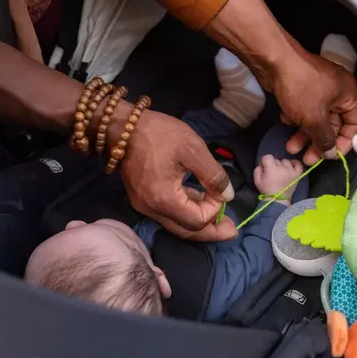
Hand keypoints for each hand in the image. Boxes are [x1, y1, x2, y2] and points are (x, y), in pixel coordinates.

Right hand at [117, 110, 237, 241]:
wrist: (124, 126)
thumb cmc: (159, 134)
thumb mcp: (193, 149)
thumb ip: (213, 176)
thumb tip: (228, 196)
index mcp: (164, 199)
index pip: (197, 220)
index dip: (214, 210)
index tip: (221, 192)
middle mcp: (152, 209)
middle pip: (186, 231)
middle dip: (210, 231)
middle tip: (232, 230)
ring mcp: (144, 205)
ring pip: (176, 224)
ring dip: (198, 221)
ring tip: (219, 216)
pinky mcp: (142, 198)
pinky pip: (167, 213)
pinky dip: (185, 211)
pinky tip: (198, 200)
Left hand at [203, 0, 356, 165]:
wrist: (274, 61)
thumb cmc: (301, 88)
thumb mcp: (314, 118)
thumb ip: (325, 138)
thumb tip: (330, 154)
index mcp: (348, 94)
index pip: (355, 123)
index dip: (345, 142)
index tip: (331, 155)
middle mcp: (337, 91)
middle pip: (333, 124)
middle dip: (319, 142)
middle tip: (307, 158)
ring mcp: (318, 89)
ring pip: (316, 118)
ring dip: (304, 134)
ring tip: (290, 148)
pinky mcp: (302, 89)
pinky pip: (304, 109)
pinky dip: (296, 118)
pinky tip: (284, 120)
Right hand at [253, 155, 303, 203]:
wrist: (278, 200)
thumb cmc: (266, 190)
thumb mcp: (256, 180)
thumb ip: (257, 169)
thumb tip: (262, 164)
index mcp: (271, 169)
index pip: (267, 157)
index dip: (264, 162)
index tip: (264, 168)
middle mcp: (282, 167)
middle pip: (276, 159)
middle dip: (273, 164)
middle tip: (272, 173)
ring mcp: (291, 170)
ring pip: (285, 161)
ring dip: (282, 165)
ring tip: (281, 172)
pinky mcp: (297, 174)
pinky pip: (298, 164)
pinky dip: (294, 163)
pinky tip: (290, 166)